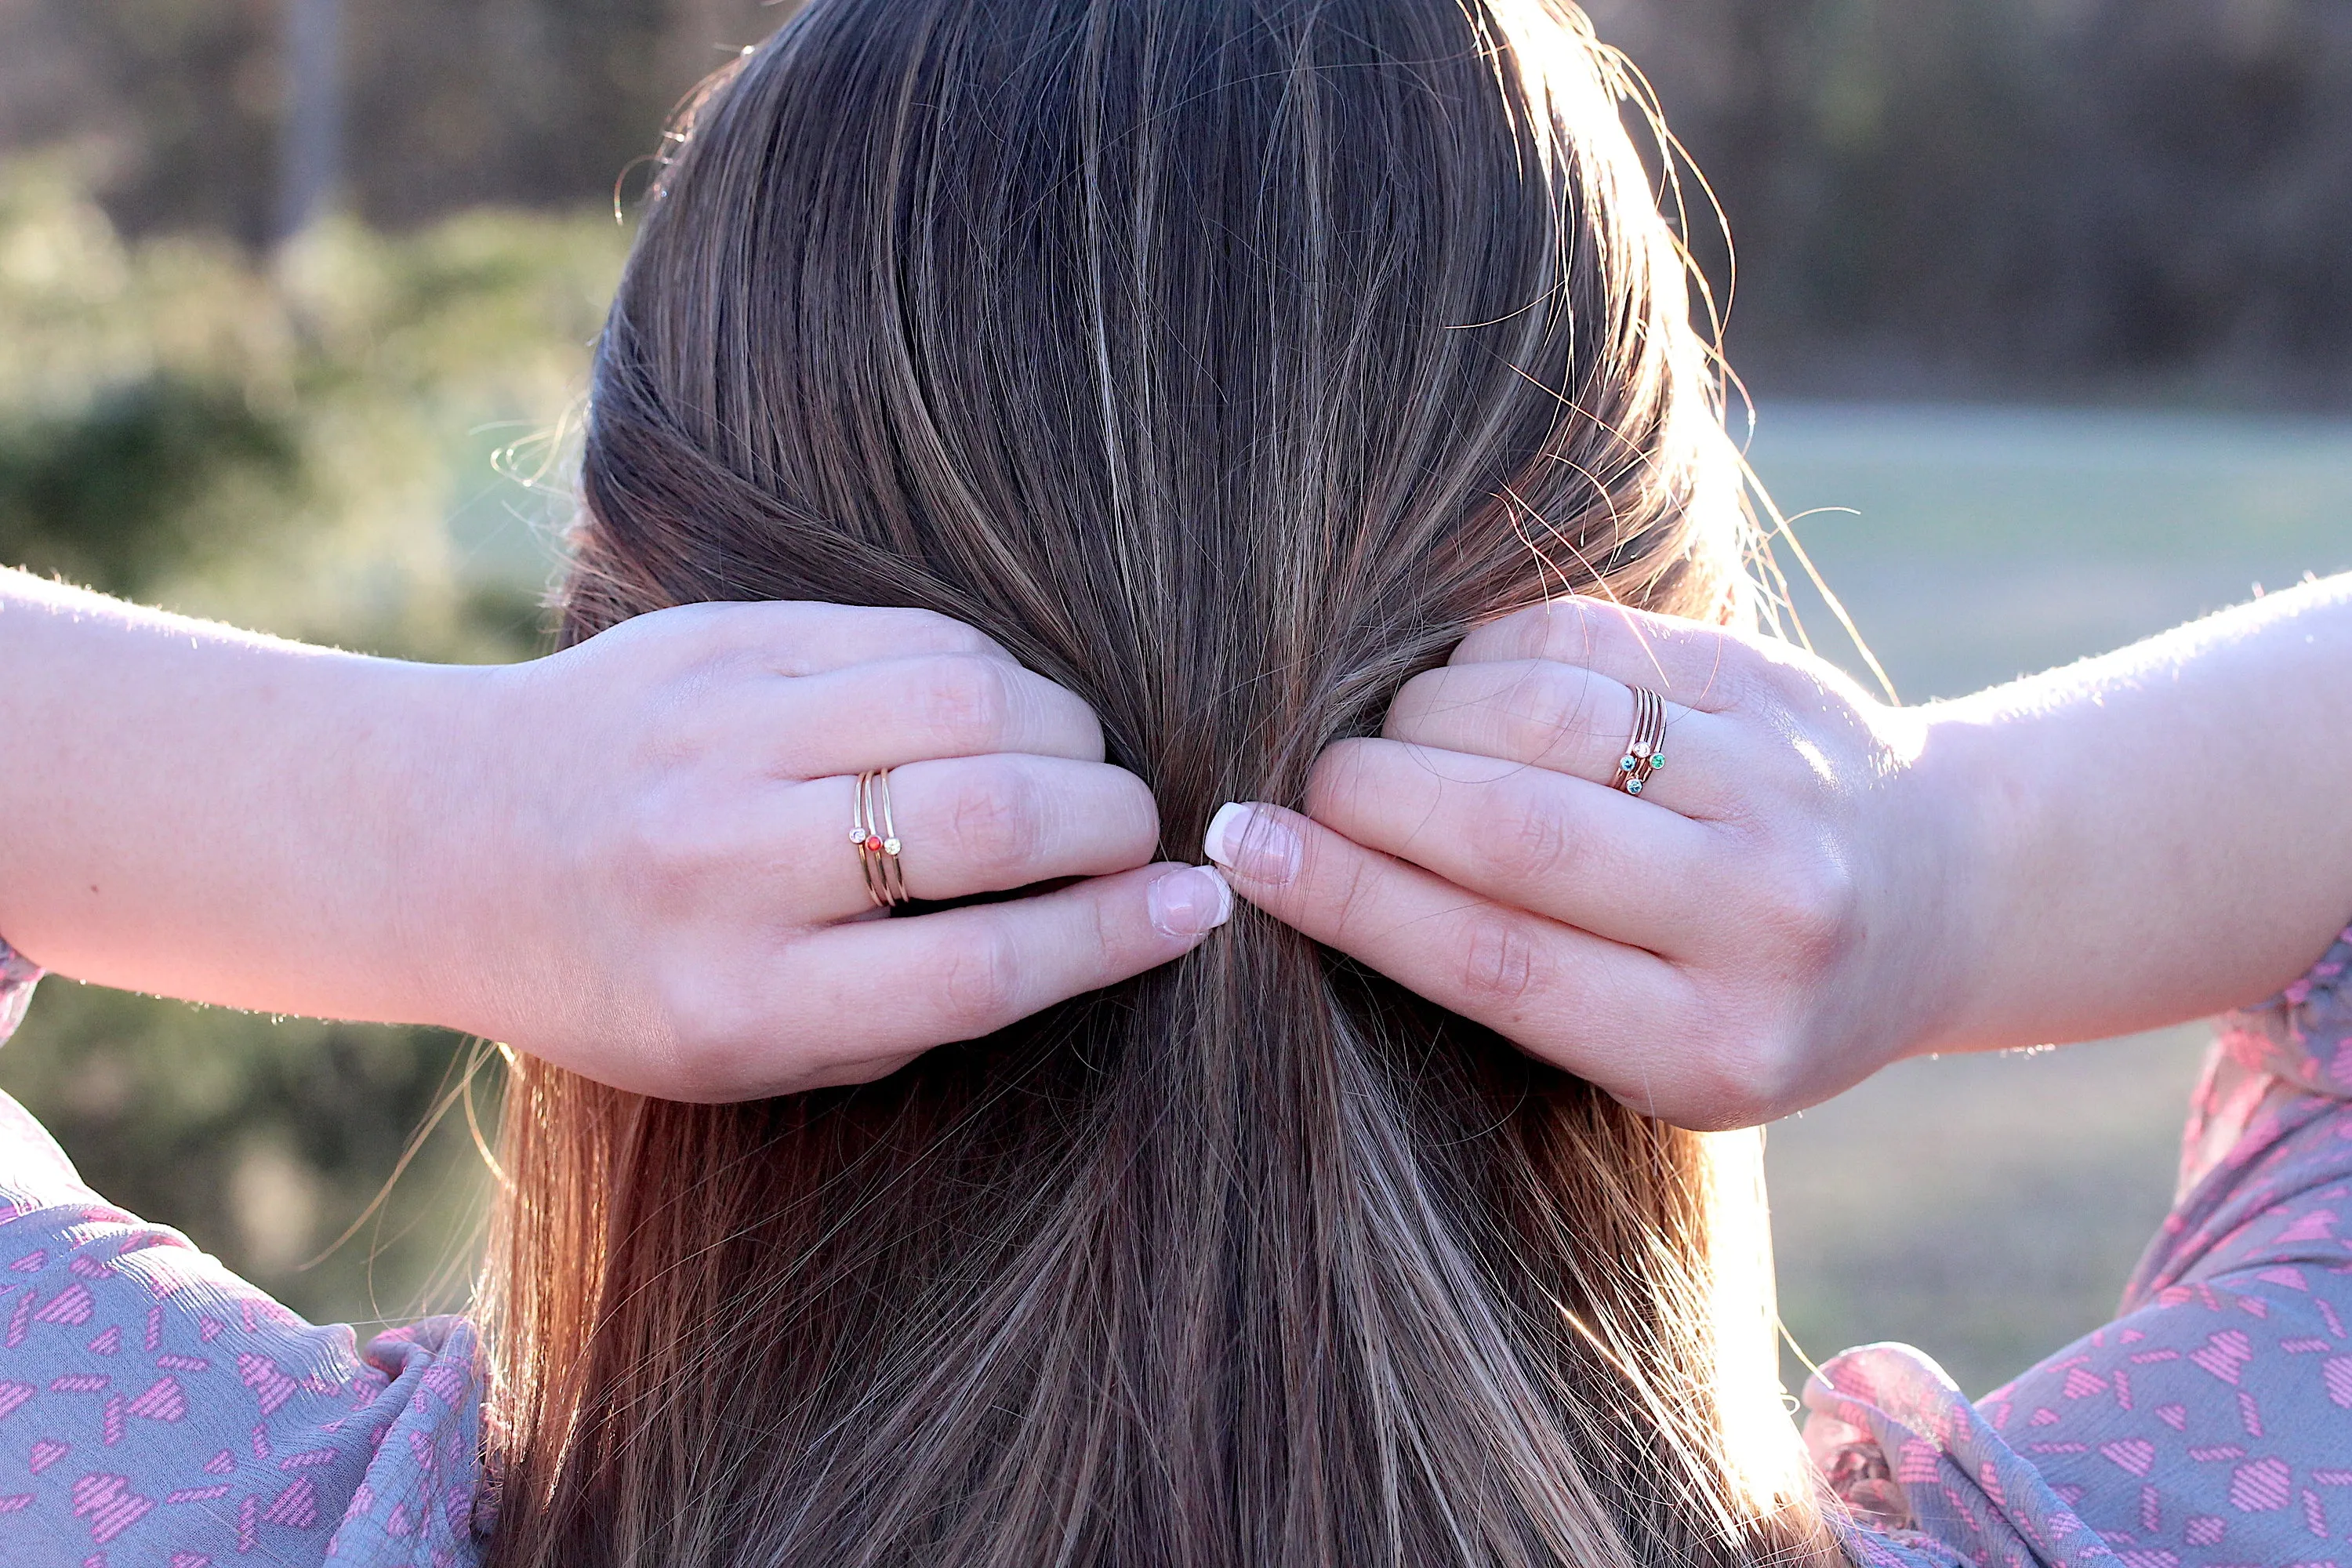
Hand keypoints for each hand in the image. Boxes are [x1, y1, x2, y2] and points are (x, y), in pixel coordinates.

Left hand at [421, 601, 1230, 1099]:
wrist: (453, 842)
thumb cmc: (630, 978)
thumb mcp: (754, 1055)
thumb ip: (912, 1011)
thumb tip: (1103, 921)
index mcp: (739, 1002)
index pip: (975, 971)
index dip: (1112, 937)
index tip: (1198, 909)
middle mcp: (726, 864)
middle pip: (988, 820)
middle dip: (1112, 819)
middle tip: (1140, 831)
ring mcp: (718, 734)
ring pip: (966, 699)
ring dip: (1065, 730)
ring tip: (1073, 764)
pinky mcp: (719, 637)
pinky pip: (908, 632)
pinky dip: (989, 673)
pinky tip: (992, 710)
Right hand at [1201, 597, 1960, 1129]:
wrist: (1932, 899)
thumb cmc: (1742, 992)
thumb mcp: (1654, 1052)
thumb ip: (1520, 979)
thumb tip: (1312, 869)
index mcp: (1711, 1048)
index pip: (1495, 960)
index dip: (1351, 898)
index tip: (1244, 852)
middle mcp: (1763, 918)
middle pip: (1513, 831)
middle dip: (1370, 794)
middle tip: (1301, 785)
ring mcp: (1780, 787)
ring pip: (1547, 716)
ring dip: (1425, 713)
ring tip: (1386, 738)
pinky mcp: (1776, 685)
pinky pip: (1594, 641)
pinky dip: (1493, 652)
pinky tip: (1466, 685)